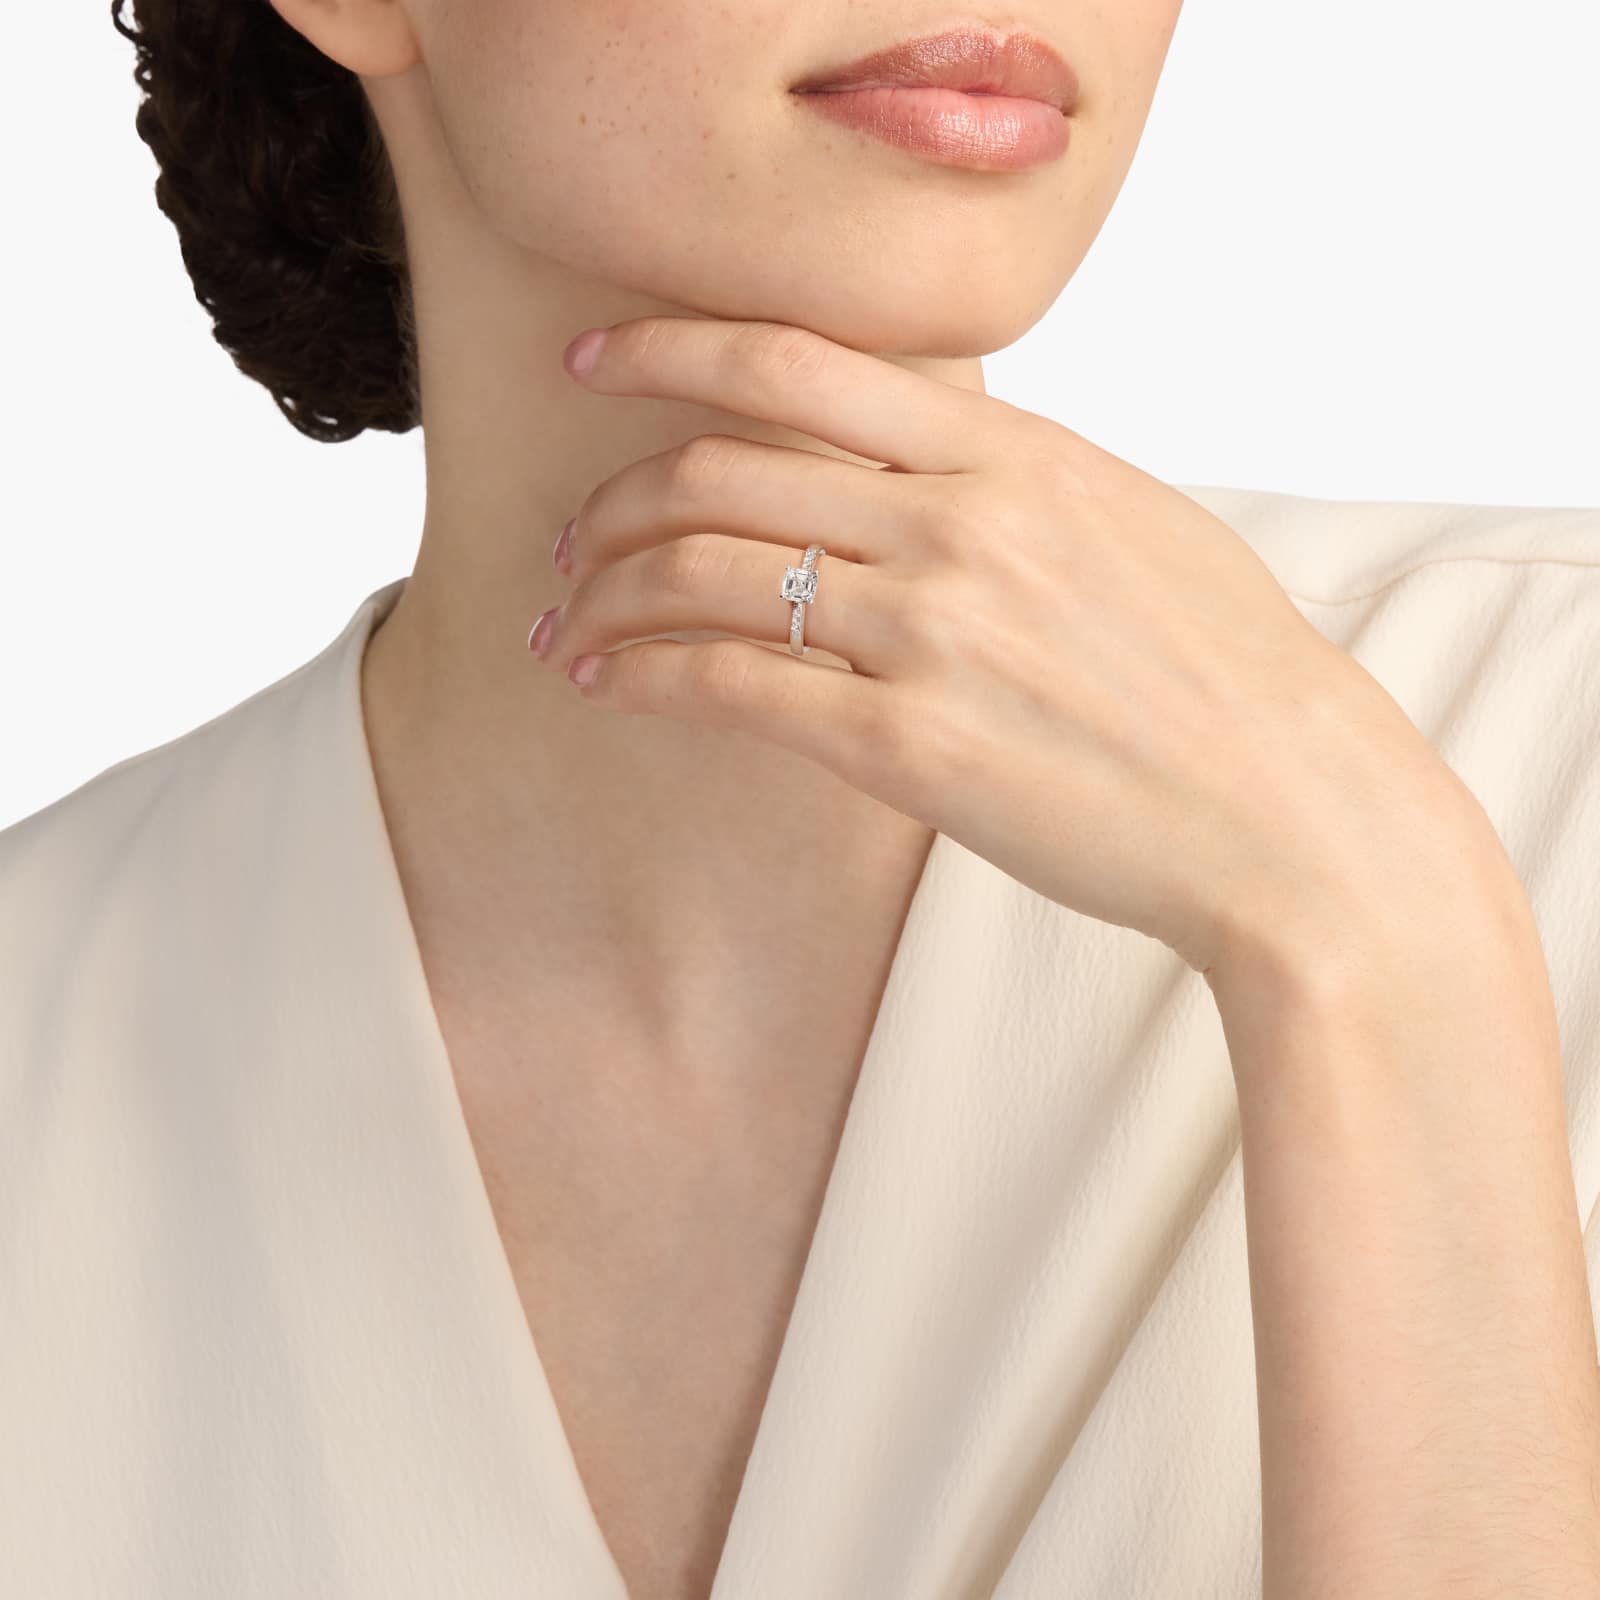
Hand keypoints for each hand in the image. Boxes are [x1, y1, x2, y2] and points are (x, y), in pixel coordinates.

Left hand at [529, 316, 1492, 985]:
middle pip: (718, 465)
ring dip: (605, 591)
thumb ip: (1009, 479)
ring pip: (702, 572)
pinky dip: (644, 674)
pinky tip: (608, 682)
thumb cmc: (1224, 673)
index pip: (795, 359)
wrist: (1292, 813)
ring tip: (565, 619)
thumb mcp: (1127, 523)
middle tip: (570, 537)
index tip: (596, 358)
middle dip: (611, 497)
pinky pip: (730, 688)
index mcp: (1013, 450)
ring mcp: (933, 633)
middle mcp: (960, 522)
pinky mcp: (911, 749)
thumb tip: (906, 464)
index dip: (667, 347)